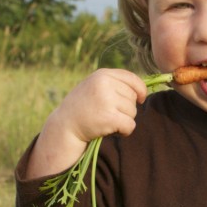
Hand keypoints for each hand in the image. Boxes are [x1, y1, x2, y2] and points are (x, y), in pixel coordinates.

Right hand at [26, 69, 146, 178]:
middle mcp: (105, 84)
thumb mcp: (94, 87)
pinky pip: (130, 125)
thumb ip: (113, 83)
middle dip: (126, 108)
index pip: (132, 79)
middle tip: (109, 114)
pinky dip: (124, 131)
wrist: (64, 126)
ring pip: (133, 112)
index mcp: (102, 75)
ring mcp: (107, 100)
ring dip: (124, 120)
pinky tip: (112, 131)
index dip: (140, 90)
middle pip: (133, 97)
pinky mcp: (110, 117)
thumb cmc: (82, 107)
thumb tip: (142, 89)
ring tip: (107, 121)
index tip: (140, 99)